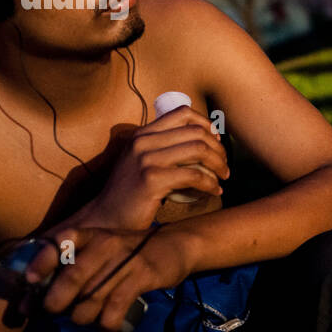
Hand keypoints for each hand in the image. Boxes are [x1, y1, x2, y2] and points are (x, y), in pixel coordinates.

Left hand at [23, 225, 198, 331]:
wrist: (175, 245)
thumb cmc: (130, 251)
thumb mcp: (102, 248)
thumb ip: (76, 265)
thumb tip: (42, 295)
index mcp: (91, 235)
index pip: (61, 243)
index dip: (42, 261)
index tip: (29, 280)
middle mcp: (105, 243)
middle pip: (73, 275)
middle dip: (56, 300)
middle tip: (52, 313)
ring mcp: (125, 260)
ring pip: (92, 297)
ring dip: (82, 317)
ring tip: (83, 320)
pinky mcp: (143, 275)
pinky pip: (116, 306)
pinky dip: (106, 323)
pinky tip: (106, 328)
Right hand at [73, 105, 228, 230]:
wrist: (106, 218)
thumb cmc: (129, 193)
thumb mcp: (141, 162)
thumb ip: (163, 148)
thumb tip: (203, 140)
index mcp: (142, 134)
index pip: (182, 112)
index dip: (206, 124)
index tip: (217, 141)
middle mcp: (143, 142)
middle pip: (196, 132)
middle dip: (218, 149)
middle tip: (225, 165)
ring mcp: (146, 159)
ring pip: (199, 150)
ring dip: (218, 165)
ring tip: (224, 177)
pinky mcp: (152, 179)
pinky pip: (194, 175)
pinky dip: (210, 183)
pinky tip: (215, 191)